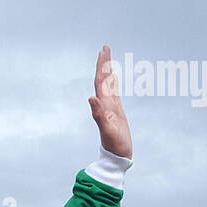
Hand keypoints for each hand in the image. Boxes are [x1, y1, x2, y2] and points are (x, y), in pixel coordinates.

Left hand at [88, 44, 132, 158]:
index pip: (101, 82)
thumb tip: (90, 98)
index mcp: (103, 106)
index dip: (101, 66)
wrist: (116, 158)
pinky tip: (113, 78)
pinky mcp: (116, 113)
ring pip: (108, 85)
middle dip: (103, 64)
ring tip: (107, 58)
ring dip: (107, 71)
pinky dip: (113, 83)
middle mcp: (105, 105)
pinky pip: (114, 93)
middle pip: (103, 80)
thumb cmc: (115, 146)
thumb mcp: (108, 131)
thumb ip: (98, 115)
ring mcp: (110, 109)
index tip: (103, 51)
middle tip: (105, 47)